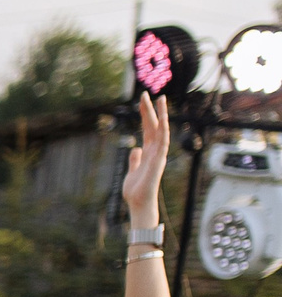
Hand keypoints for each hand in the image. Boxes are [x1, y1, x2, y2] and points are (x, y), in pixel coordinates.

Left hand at [123, 92, 169, 229]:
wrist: (139, 203)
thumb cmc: (136, 190)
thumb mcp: (132, 170)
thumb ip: (135, 159)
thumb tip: (135, 148)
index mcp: (148, 151)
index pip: (148, 129)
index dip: (146, 116)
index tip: (143, 102)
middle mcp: (155, 150)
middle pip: (154, 126)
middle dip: (151, 110)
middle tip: (147, 94)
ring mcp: (158, 154)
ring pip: (162, 130)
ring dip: (161, 115)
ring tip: (160, 99)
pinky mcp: (158, 161)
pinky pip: (163, 143)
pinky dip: (164, 131)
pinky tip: (163, 120)